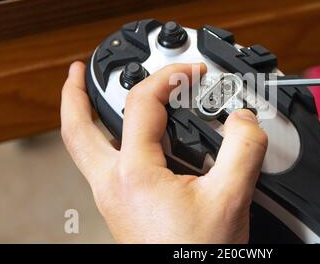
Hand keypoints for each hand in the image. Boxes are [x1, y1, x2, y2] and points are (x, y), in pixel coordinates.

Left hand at [61, 62, 267, 242]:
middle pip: (77, 130)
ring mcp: (112, 197)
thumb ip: (244, 150)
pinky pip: (102, 164)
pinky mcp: (122, 205)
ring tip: (88, 97)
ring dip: (83, 117)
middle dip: (74, 95)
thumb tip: (245, 120)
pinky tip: (125, 138)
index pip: (143, 103)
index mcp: (135, 174)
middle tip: (78, 72)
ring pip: (84, 148)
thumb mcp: (230, 198)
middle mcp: (113, 184)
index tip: (192, 72)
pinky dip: (105, 140)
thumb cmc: (196, 253)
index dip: (170, 76)